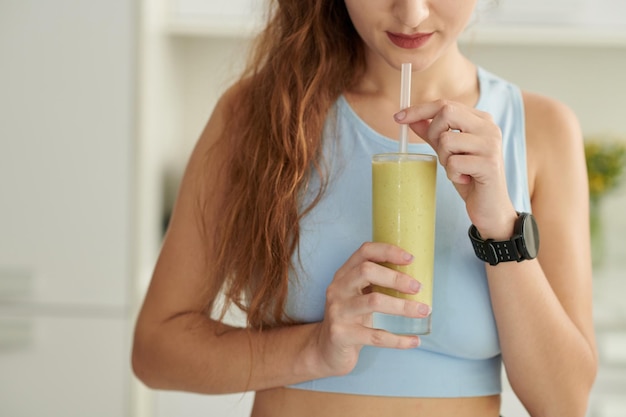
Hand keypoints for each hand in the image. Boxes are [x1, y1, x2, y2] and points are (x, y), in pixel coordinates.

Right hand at [312, 242, 429, 375]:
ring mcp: (338, 312)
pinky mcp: (341, 335)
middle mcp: (338, 289)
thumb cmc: (350, 318)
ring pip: (374, 302)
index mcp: (343, 275)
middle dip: (396, 278)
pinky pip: (375, 337)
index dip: (388, 251)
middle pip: (366, 271)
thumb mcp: (357, 296)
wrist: (325, 350)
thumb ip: (376, 283)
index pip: (364, 252)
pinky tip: (414, 341)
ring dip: (403, 306)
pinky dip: (398, 340)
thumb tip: (416, 278)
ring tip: (424, 311)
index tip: (410, 258)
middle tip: (417, 287)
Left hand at [394, 99, 516, 238]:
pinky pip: (454, 163)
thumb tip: (410, 118)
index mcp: (481, 120)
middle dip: (433, 134)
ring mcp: (491, 145)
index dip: (419, 110)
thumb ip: (432, 134)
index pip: (445, 104)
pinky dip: (452, 174)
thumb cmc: (469, 177)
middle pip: (447, 113)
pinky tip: (465, 180)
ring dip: (444, 159)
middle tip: (441, 154)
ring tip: (458, 170)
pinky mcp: (489, 164)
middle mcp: (489, 128)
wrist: (490, 207)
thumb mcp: (448, 152)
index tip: (398, 117)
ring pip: (447, 140)